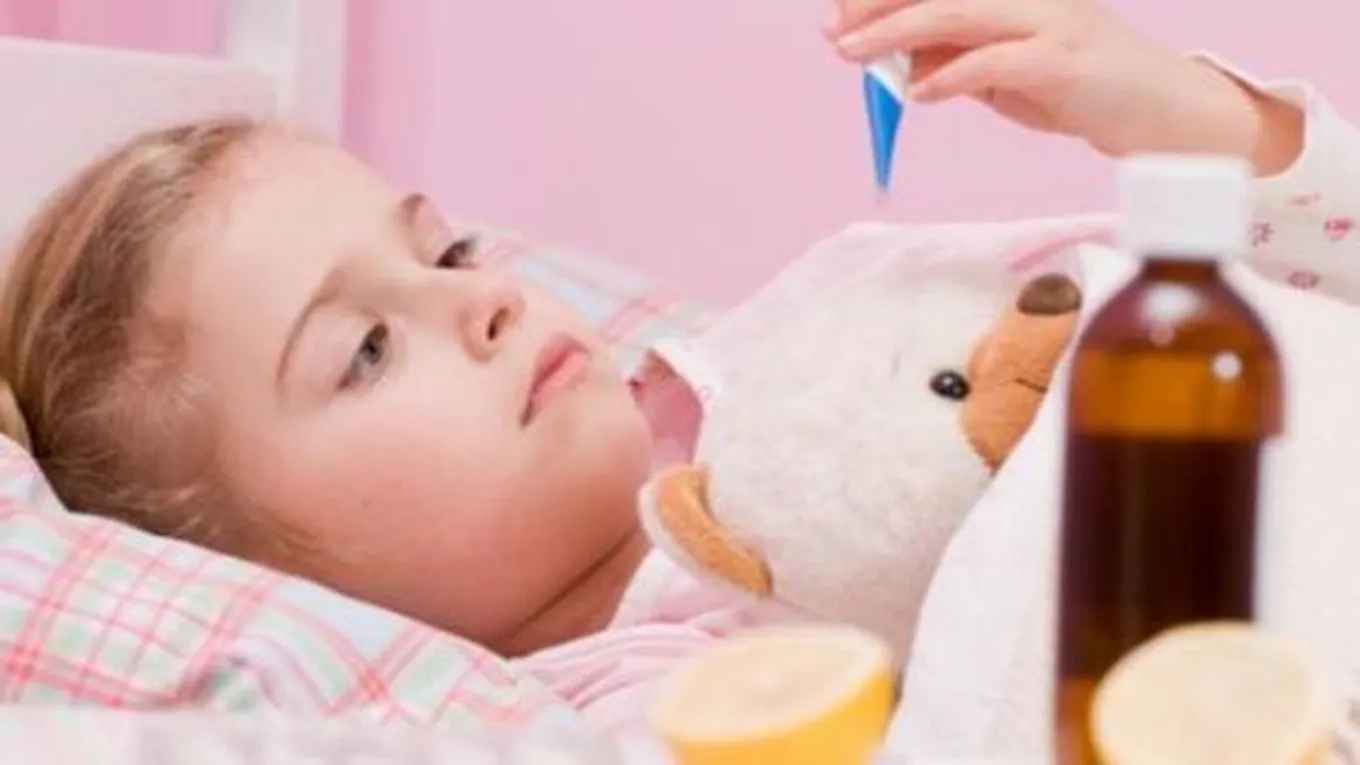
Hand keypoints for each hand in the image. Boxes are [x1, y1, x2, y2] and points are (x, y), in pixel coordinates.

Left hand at [828, 0, 1302, 173]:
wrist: (1161, 113)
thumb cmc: (1081, 91)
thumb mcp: (1005, 76)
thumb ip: (957, 64)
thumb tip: (899, 65)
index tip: (840, 14)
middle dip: (878, 7)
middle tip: (835, 33)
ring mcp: (1050, 19)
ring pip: (957, 12)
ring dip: (897, 33)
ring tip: (854, 54)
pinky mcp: (1063, 59)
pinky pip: (994, 59)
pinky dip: (949, 76)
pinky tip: (917, 93)